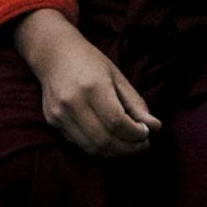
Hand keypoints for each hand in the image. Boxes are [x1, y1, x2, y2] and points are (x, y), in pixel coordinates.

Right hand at [11, 8, 158, 157]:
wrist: (53, 54)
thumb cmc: (89, 62)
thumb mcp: (117, 76)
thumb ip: (135, 103)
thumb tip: (154, 127)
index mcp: (92, 87)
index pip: (117, 123)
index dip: (135, 134)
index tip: (147, 133)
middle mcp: (73, 103)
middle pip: (105, 140)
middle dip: (129, 148)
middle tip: (143, 144)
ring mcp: (60, 115)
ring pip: (92, 148)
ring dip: (115, 152)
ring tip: (129, 145)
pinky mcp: (53, 122)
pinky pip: (80, 144)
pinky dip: (99, 148)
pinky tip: (110, 140)